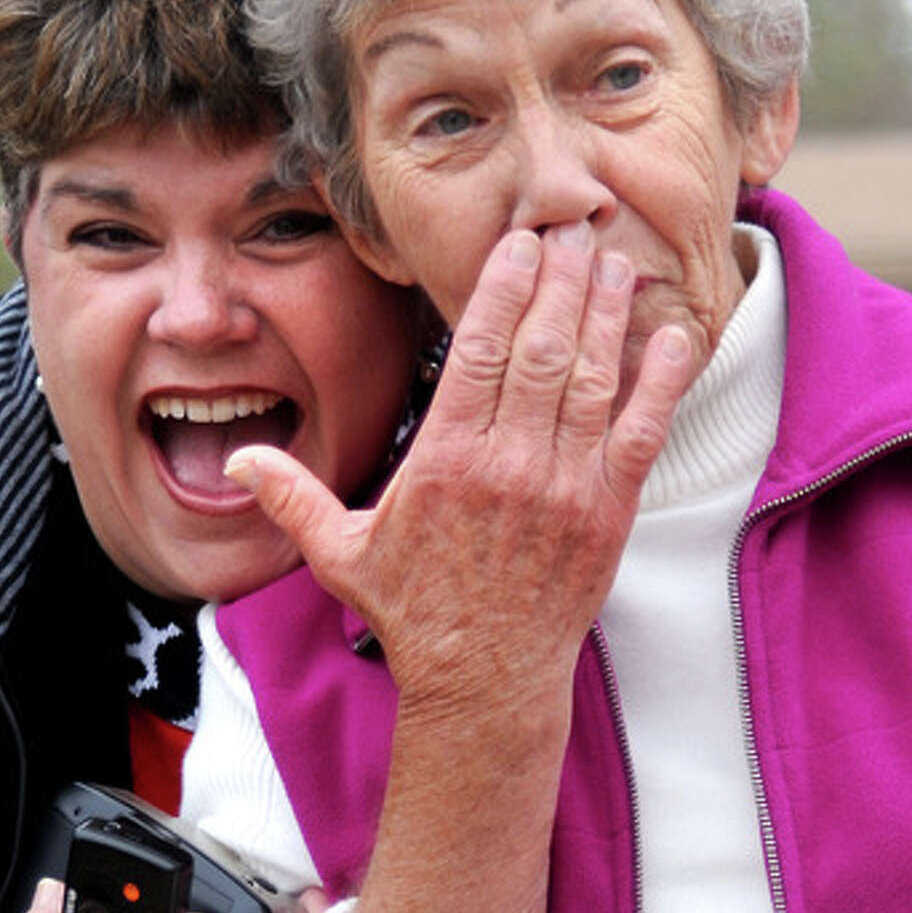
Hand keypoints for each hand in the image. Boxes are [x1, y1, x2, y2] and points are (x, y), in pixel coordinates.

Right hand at [226, 222, 692, 713]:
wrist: (485, 682)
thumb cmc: (414, 612)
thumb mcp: (341, 553)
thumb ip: (292, 497)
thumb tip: (236, 461)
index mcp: (446, 461)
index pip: (478, 352)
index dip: (503, 289)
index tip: (520, 245)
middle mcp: (509, 465)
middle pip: (541, 350)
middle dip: (559, 282)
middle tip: (573, 230)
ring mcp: (565, 487)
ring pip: (591, 380)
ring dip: (605, 315)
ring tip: (612, 264)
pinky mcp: (608, 512)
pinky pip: (642, 434)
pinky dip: (662, 383)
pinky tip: (675, 338)